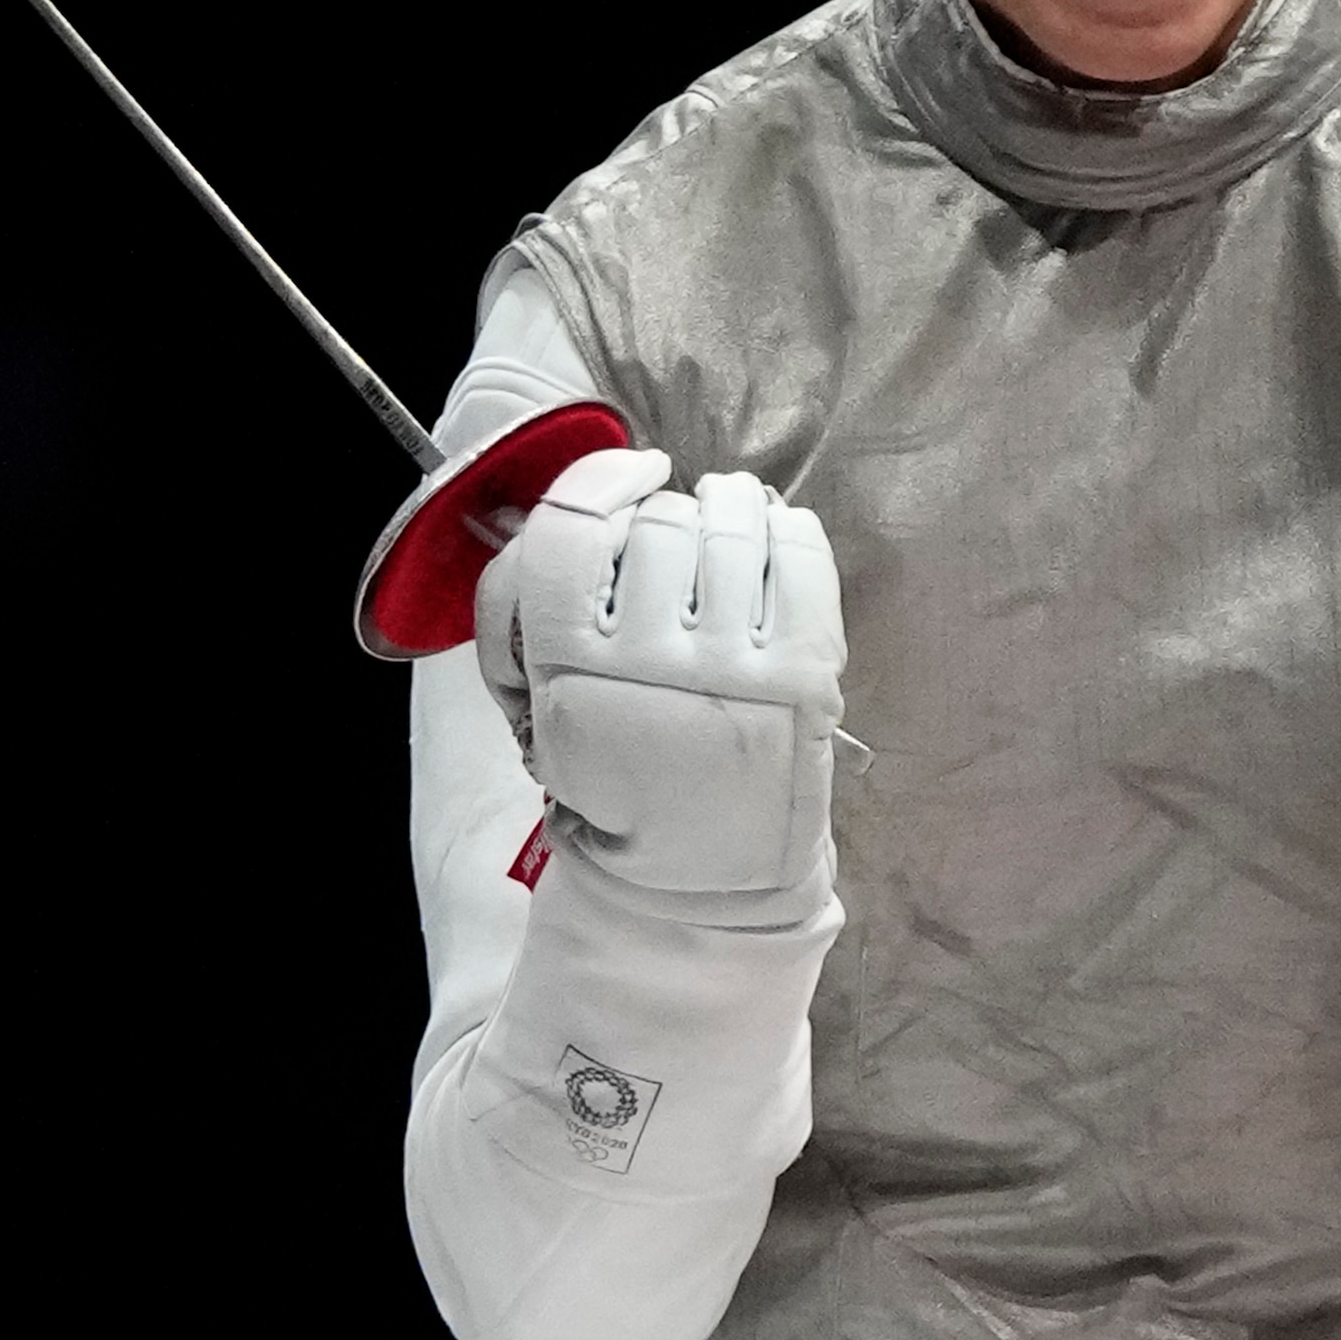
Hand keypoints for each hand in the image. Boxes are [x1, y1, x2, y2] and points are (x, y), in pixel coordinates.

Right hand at [477, 449, 846, 928]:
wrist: (705, 870)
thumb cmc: (625, 776)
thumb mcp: (546, 708)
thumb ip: (537, 615)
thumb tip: (577, 501)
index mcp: (569, 671)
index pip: (567, 533)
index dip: (602, 480)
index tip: (635, 470)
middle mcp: (648, 664)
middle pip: (656, 522)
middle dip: (671, 510)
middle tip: (684, 527)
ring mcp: (732, 667)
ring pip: (731, 524)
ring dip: (732, 503)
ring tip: (733, 513)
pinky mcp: (803, 673)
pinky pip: (800, 553)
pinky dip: (789, 528)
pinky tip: (777, 536)